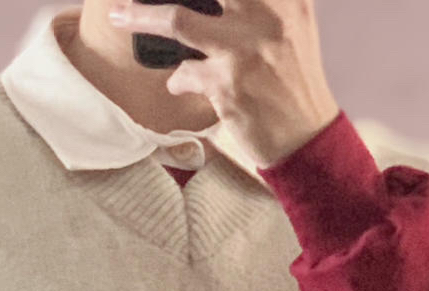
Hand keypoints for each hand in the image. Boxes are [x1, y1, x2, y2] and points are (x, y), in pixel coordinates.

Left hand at [107, 0, 339, 168]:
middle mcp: (267, 16)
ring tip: (121, 15)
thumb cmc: (293, 81)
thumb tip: (211, 0)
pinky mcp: (228, 86)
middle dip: (158, 1)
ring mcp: (244, 50)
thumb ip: (262, 4)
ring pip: (177, 20)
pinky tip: (182, 84)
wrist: (307, 138)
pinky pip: (184, 74)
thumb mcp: (291, 26)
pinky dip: (178, 79)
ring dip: (142, 17)